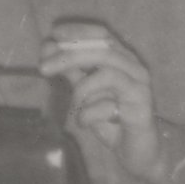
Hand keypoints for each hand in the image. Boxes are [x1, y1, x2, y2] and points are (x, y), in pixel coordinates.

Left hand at [43, 19, 163, 183]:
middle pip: (103, 49)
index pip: (103, 34)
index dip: (79, 32)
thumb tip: (48, 48)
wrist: (137, 152)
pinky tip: (83, 123)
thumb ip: (71, 71)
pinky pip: (107, 106)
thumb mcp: (85, 92)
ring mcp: (140, 88)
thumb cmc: (111, 118)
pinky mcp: (141, 110)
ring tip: (74, 105)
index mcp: (123, 59)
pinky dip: (88, 114)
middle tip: (43, 67)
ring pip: (107, 73)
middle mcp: (135, 68)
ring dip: (81, 89)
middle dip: (69, 55)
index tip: (53, 35)